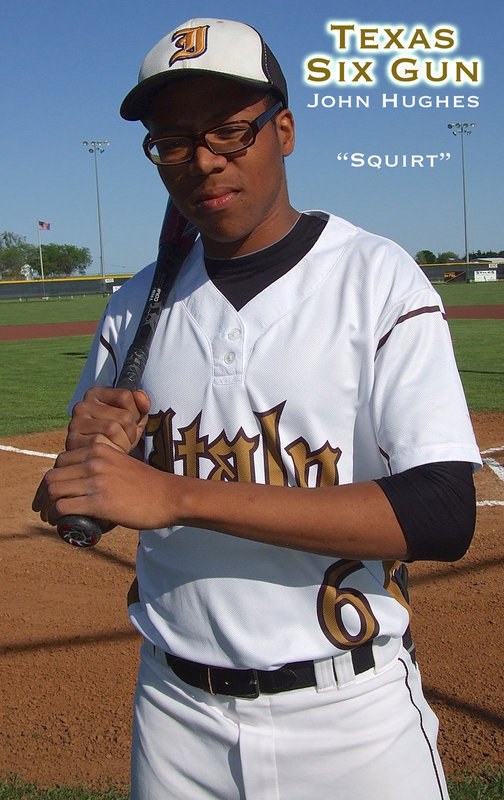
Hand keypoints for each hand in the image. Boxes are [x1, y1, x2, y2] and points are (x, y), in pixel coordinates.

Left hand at [32, 442, 178, 530]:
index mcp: (99, 447)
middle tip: (43, 507)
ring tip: (48, 518)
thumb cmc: (149, 484)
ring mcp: (96, 480)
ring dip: (46, 506)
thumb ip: (105, 464)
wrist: (170, 496)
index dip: (52, 478)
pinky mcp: (98, 501)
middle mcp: (94, 460)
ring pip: (54, 491)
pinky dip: (55, 516)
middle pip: (53, 475)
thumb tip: (88, 481)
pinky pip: (63, 507)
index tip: (51, 493)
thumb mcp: (123, 461)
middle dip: (43, 493)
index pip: (61, 461)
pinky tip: (57, 522)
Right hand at [65, 387, 150, 454]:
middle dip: (131, 432)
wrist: (95, 462)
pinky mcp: (73, 440)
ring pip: (113, 429)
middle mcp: (82, 405)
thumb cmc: (116, 438)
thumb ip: (141, 406)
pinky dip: (112, 451)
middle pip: (122, 415)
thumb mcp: (132, 420)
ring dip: (124, 443)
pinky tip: (109, 454)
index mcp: (95, 394)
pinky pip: (102, 443)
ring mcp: (75, 423)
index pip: (125, 395)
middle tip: (124, 440)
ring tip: (118, 447)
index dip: (135, 413)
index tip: (128, 424)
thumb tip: (140, 395)